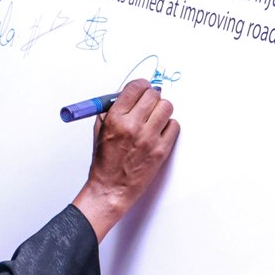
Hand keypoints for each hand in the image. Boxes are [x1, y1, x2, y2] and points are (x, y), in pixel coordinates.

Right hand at [72, 79, 178, 241]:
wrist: (111, 189)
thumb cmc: (105, 162)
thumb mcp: (100, 130)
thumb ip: (112, 110)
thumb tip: (128, 94)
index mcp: (115, 119)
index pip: (135, 88)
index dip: (141, 85)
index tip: (143, 88)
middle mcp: (133, 126)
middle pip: (153, 95)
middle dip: (151, 96)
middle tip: (149, 102)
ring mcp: (149, 138)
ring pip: (167, 107)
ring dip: (161, 109)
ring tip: (155, 117)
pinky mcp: (161, 150)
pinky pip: (174, 126)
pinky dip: (169, 126)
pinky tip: (159, 131)